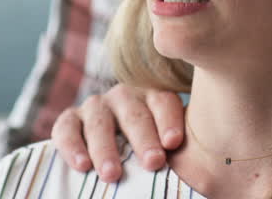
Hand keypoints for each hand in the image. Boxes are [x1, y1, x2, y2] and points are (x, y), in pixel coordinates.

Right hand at [52, 84, 185, 182]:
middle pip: (135, 114)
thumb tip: (205, 171)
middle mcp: (125, 97)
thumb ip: (175, 148)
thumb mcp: (166, 146)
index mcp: (154, 98)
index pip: (164, 102)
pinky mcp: (70, 120)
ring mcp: (96, 106)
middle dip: (143, 139)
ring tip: (113, 175)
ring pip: (100, 122)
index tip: (174, 142)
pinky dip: (72, 146)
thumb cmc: (150, 153)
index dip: (169, 120)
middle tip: (153, 162)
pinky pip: (66, 128)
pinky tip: (82, 166)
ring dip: (106, 148)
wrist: (117, 152)